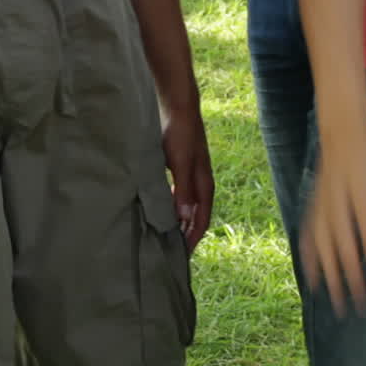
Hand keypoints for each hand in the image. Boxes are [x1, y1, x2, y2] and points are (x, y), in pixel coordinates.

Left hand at [162, 105, 214, 249]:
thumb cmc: (180, 134)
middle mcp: (201, 181)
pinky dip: (174, 204)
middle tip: (171, 251)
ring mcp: (193, 173)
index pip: (201, 220)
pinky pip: (180, 193)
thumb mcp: (180, 164)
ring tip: (166, 233)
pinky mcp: (182, 165)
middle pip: (196, 215)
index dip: (192, 239)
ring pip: (188, 204)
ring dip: (180, 219)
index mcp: (204, 184)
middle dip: (187, 233)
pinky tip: (162, 206)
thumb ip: (183, 191)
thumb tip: (184, 220)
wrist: (180, 106)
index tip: (181, 258)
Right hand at [301, 122, 365, 315]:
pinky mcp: (312, 201)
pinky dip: (308, 255)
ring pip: (323, 243)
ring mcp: (322, 202)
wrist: (341, 128)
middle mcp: (339, 201)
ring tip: (335, 301)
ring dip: (329, 274)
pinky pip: (307, 232)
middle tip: (359, 306)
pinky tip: (311, 276)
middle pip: (344, 247)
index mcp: (362, 194)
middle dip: (352, 279)